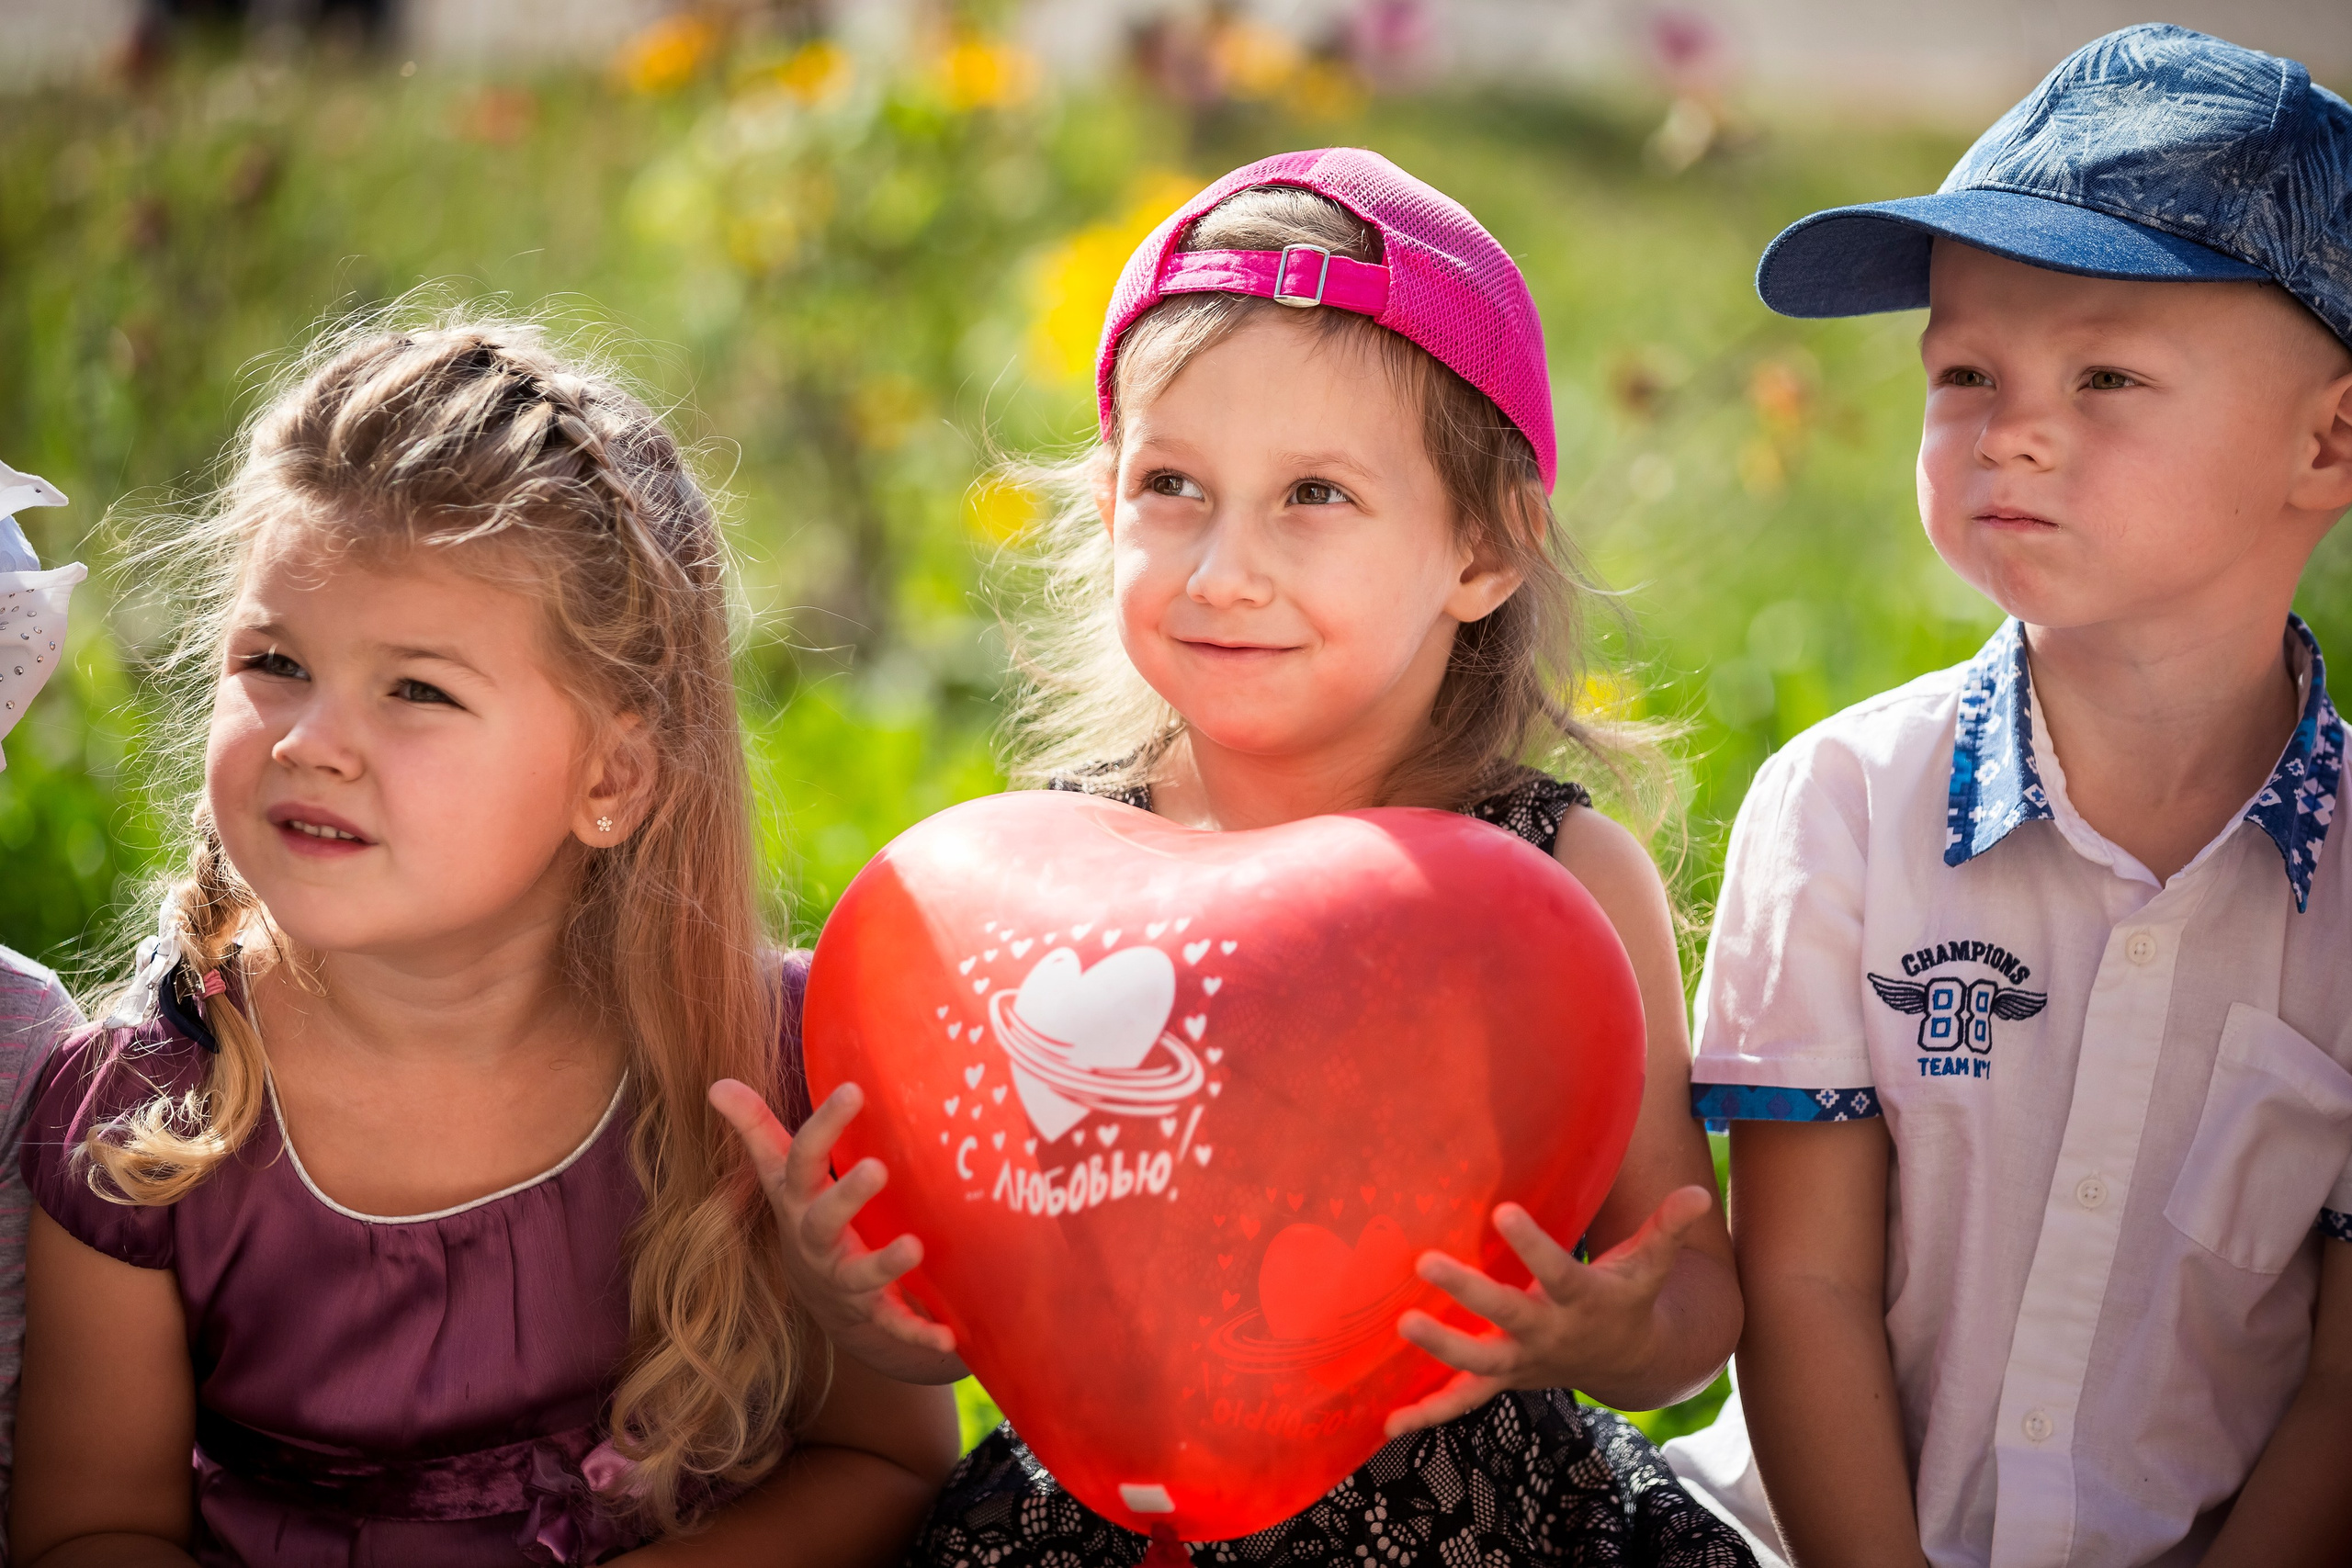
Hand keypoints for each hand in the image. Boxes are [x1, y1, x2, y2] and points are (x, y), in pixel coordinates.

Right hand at [709, 1078, 968, 1384]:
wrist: (823, 1304)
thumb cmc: (807, 1217)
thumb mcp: (781, 1176)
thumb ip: (756, 1128)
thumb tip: (716, 1081)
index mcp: (799, 1202)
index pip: (801, 1160)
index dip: (824, 1126)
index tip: (853, 1090)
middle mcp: (816, 1242)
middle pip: (823, 1220)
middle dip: (848, 1196)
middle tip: (877, 1167)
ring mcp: (843, 1281)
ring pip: (858, 1275)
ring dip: (884, 1264)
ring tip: (914, 1246)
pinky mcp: (874, 1315)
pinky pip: (893, 1326)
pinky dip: (918, 1335)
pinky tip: (949, 1339)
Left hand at [1384, 1184, 1714, 1435]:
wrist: (1629, 1362)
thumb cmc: (1630, 1297)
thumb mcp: (1650, 1264)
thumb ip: (1668, 1229)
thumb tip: (1701, 1191)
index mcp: (1581, 1299)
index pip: (1556, 1270)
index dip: (1532, 1243)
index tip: (1503, 1209)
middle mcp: (1548, 1334)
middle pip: (1506, 1315)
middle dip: (1468, 1292)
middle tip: (1427, 1261)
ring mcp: (1522, 1361)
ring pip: (1477, 1361)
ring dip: (1439, 1347)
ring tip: (1403, 1323)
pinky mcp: (1502, 1378)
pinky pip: (1462, 1402)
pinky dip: (1427, 1413)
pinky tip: (1386, 1424)